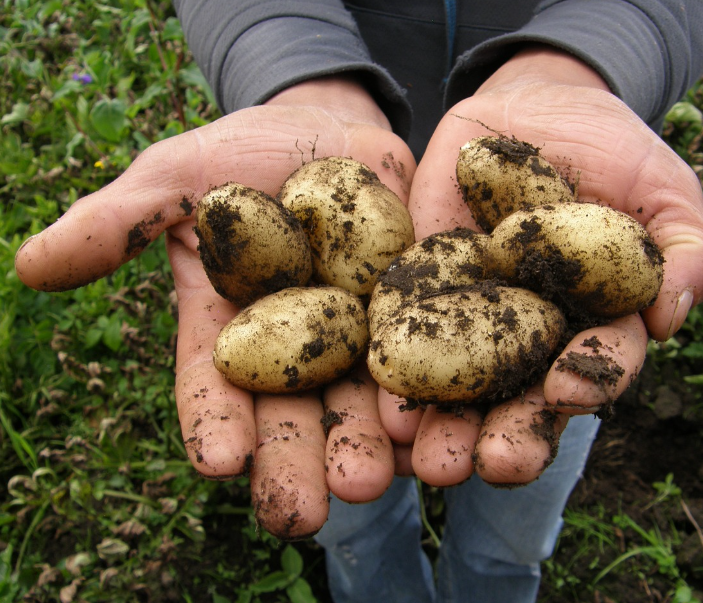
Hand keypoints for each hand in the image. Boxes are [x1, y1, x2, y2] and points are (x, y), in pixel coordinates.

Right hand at [15, 77, 415, 537]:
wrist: (327, 132)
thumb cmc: (240, 156)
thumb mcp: (175, 178)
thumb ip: (117, 223)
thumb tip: (30, 265)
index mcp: (232, 330)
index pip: (215, 386)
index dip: (214, 422)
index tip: (217, 463)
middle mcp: (295, 348)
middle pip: (293, 414)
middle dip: (297, 462)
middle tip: (303, 512)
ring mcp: (359, 335)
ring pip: (363, 402)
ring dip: (370, 447)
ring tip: (375, 484)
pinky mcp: (414, 312)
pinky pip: (427, 357)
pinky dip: (431, 396)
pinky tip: (435, 433)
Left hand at [380, 47, 702, 486]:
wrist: (536, 108)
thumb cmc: (613, 151)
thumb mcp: (662, 188)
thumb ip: (684, 248)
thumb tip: (673, 313)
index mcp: (593, 325)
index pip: (596, 366)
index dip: (587, 380)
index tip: (566, 389)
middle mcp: (531, 336)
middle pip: (522, 397)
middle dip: (509, 434)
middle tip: (491, 465)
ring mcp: (472, 316)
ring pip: (460, 385)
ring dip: (445, 425)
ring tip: (428, 461)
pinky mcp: (421, 287)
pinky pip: (403, 330)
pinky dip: (394, 367)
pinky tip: (380, 402)